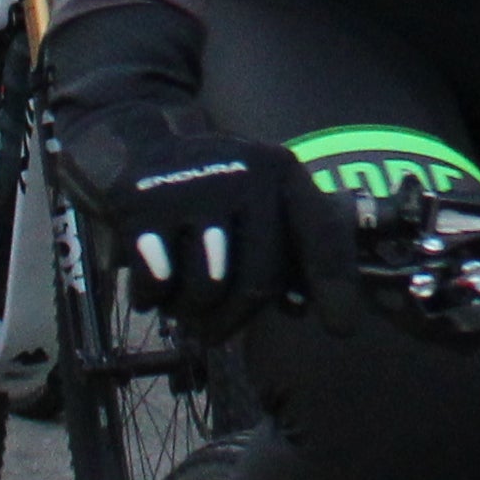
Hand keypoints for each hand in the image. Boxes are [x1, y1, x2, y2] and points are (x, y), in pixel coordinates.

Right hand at [45, 3, 348, 336]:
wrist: (137, 148)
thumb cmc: (212, 191)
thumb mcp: (260, 201)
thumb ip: (288, 248)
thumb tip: (302, 306)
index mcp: (281, 172)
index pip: (320, 236)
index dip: (335, 285)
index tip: (342, 329)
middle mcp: (244, 174)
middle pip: (258, 284)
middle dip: (234, 321)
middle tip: (214, 331)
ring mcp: (193, 187)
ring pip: (206, 290)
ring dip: (190, 312)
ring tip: (183, 299)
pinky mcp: (143, 204)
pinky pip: (156, 285)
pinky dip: (151, 297)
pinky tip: (152, 279)